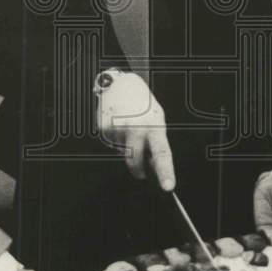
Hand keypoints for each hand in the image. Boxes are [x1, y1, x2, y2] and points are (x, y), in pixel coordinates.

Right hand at [94, 69, 174, 189]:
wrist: (121, 83)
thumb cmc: (143, 103)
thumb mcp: (156, 119)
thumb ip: (156, 141)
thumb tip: (154, 166)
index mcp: (154, 125)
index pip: (162, 152)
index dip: (165, 171)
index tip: (168, 186)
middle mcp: (135, 127)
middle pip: (135, 160)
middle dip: (138, 170)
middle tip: (141, 173)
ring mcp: (118, 128)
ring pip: (122, 152)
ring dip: (126, 146)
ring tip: (128, 127)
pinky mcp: (104, 128)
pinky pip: (112, 144)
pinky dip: (116, 139)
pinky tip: (119, 124)